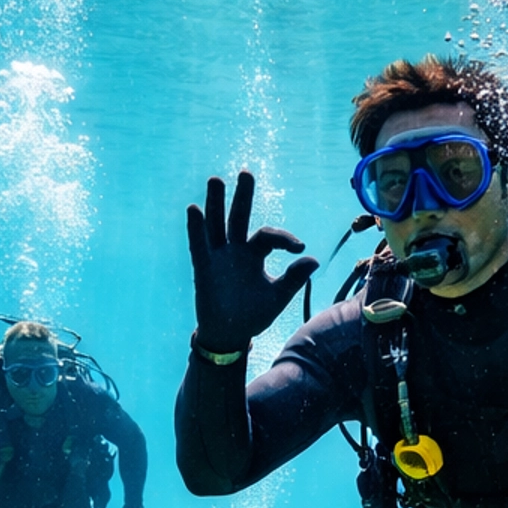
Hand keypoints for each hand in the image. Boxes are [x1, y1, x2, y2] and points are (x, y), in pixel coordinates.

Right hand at [187, 170, 316, 351]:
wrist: (230, 335)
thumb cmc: (254, 314)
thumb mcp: (278, 296)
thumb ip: (294, 278)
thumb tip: (313, 260)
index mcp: (255, 254)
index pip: (268, 236)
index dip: (284, 238)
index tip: (299, 248)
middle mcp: (235, 249)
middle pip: (239, 217)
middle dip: (242, 196)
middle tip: (246, 173)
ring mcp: (218, 257)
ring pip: (216, 224)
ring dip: (216, 203)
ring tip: (216, 180)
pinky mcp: (203, 267)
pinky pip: (199, 245)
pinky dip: (196, 228)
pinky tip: (194, 209)